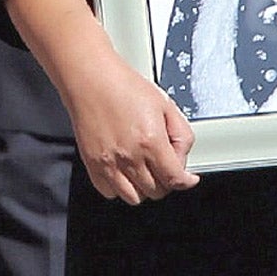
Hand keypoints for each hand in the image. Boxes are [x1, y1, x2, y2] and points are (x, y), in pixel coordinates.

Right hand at [58, 49, 197, 203]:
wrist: (89, 77)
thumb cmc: (123, 85)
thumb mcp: (165, 104)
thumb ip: (182, 134)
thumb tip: (182, 156)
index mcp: (151, 141)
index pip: (175, 180)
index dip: (186, 181)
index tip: (187, 178)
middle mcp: (130, 156)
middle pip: (157, 191)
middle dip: (165, 181)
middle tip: (162, 166)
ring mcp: (109, 162)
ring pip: (134, 197)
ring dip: (142, 188)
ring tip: (143, 170)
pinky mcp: (92, 163)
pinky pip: (109, 191)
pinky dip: (118, 187)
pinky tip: (123, 170)